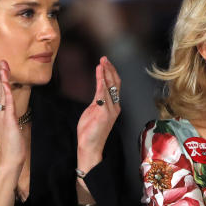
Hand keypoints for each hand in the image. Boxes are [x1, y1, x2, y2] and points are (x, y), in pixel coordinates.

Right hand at [0, 60, 27, 172]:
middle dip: (2, 76)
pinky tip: (8, 82)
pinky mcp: (8, 121)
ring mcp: (0, 117)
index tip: (5, 71)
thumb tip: (14, 114)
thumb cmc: (12, 148)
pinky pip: (8, 103)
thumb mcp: (11, 130)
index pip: (0, 96)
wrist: (9, 161)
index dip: (3, 83)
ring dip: (4, 79)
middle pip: (0, 92)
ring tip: (5, 66)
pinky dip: (8, 92)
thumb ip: (11, 120)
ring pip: (3, 94)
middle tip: (3, 62)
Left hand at [77, 57, 121, 171]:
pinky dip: (101, 80)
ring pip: (110, 86)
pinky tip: (99, 71)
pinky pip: (103, 92)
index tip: (106, 63)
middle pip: (115, 83)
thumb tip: (98, 91)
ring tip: (102, 62)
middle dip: (110, 69)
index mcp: (113, 106)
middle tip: (105, 58)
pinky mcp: (104, 112)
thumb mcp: (93, 112)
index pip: (115, 86)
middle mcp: (114, 107)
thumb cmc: (90, 131)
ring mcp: (110, 109)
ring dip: (106, 72)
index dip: (112, 73)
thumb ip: (98, 101)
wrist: (90, 146)